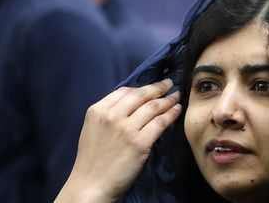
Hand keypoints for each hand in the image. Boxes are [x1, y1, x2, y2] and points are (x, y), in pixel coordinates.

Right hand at [56, 79, 181, 201]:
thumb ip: (110, 114)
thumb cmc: (92, 160)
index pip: (125, 91)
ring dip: (168, 99)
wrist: (91, 185)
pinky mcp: (139, 143)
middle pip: (141, 95)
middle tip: (169, 83)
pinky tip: (177, 110)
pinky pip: (160, 122)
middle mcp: (112, 116)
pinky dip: (171, 114)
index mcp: (98, 110)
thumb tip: (134, 103)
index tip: (153, 86)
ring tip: (177, 96)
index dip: (143, 87)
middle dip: (158, 87)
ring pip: (153, 107)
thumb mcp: (94, 129)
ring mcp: (126, 129)